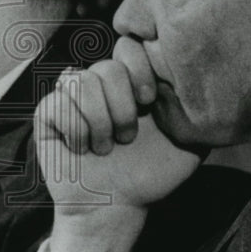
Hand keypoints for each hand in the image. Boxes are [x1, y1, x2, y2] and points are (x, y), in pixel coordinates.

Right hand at [34, 38, 201, 251]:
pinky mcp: (48, 114)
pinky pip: (55, 104)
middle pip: (107, 67)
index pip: (131, 46)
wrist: (119, 205)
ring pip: (81, 82)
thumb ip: (199, 109)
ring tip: (108, 148)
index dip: (140, 69)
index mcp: (135, 81)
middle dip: (122, 107)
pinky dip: (75, 131)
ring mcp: (74, 97)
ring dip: (100, 122)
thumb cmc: (156, 173)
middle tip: (129, 137)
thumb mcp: (190, 139)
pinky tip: (83, 150)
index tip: (149, 101)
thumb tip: (202, 77)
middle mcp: (104, 84)